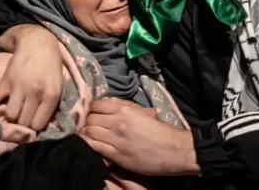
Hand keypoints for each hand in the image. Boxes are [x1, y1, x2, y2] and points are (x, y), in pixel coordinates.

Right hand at [0, 25, 62, 129]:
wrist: (38, 43)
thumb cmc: (51, 66)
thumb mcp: (59, 85)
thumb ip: (51, 104)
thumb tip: (40, 126)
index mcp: (51, 94)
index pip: (38, 124)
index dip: (35, 127)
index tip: (33, 125)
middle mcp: (35, 92)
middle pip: (24, 122)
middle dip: (23, 125)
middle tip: (23, 121)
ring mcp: (18, 87)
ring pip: (10, 116)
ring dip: (11, 118)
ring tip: (14, 115)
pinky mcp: (5, 82)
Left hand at [79, 97, 199, 175]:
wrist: (173, 150)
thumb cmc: (160, 131)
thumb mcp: (143, 112)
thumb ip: (125, 107)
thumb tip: (108, 103)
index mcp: (125, 109)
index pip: (97, 105)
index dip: (91, 109)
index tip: (90, 113)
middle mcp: (118, 122)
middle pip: (90, 118)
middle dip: (86, 121)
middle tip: (86, 125)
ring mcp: (116, 139)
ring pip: (89, 131)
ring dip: (85, 132)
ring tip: (85, 135)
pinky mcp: (116, 155)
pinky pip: (94, 147)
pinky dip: (87, 144)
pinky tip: (87, 144)